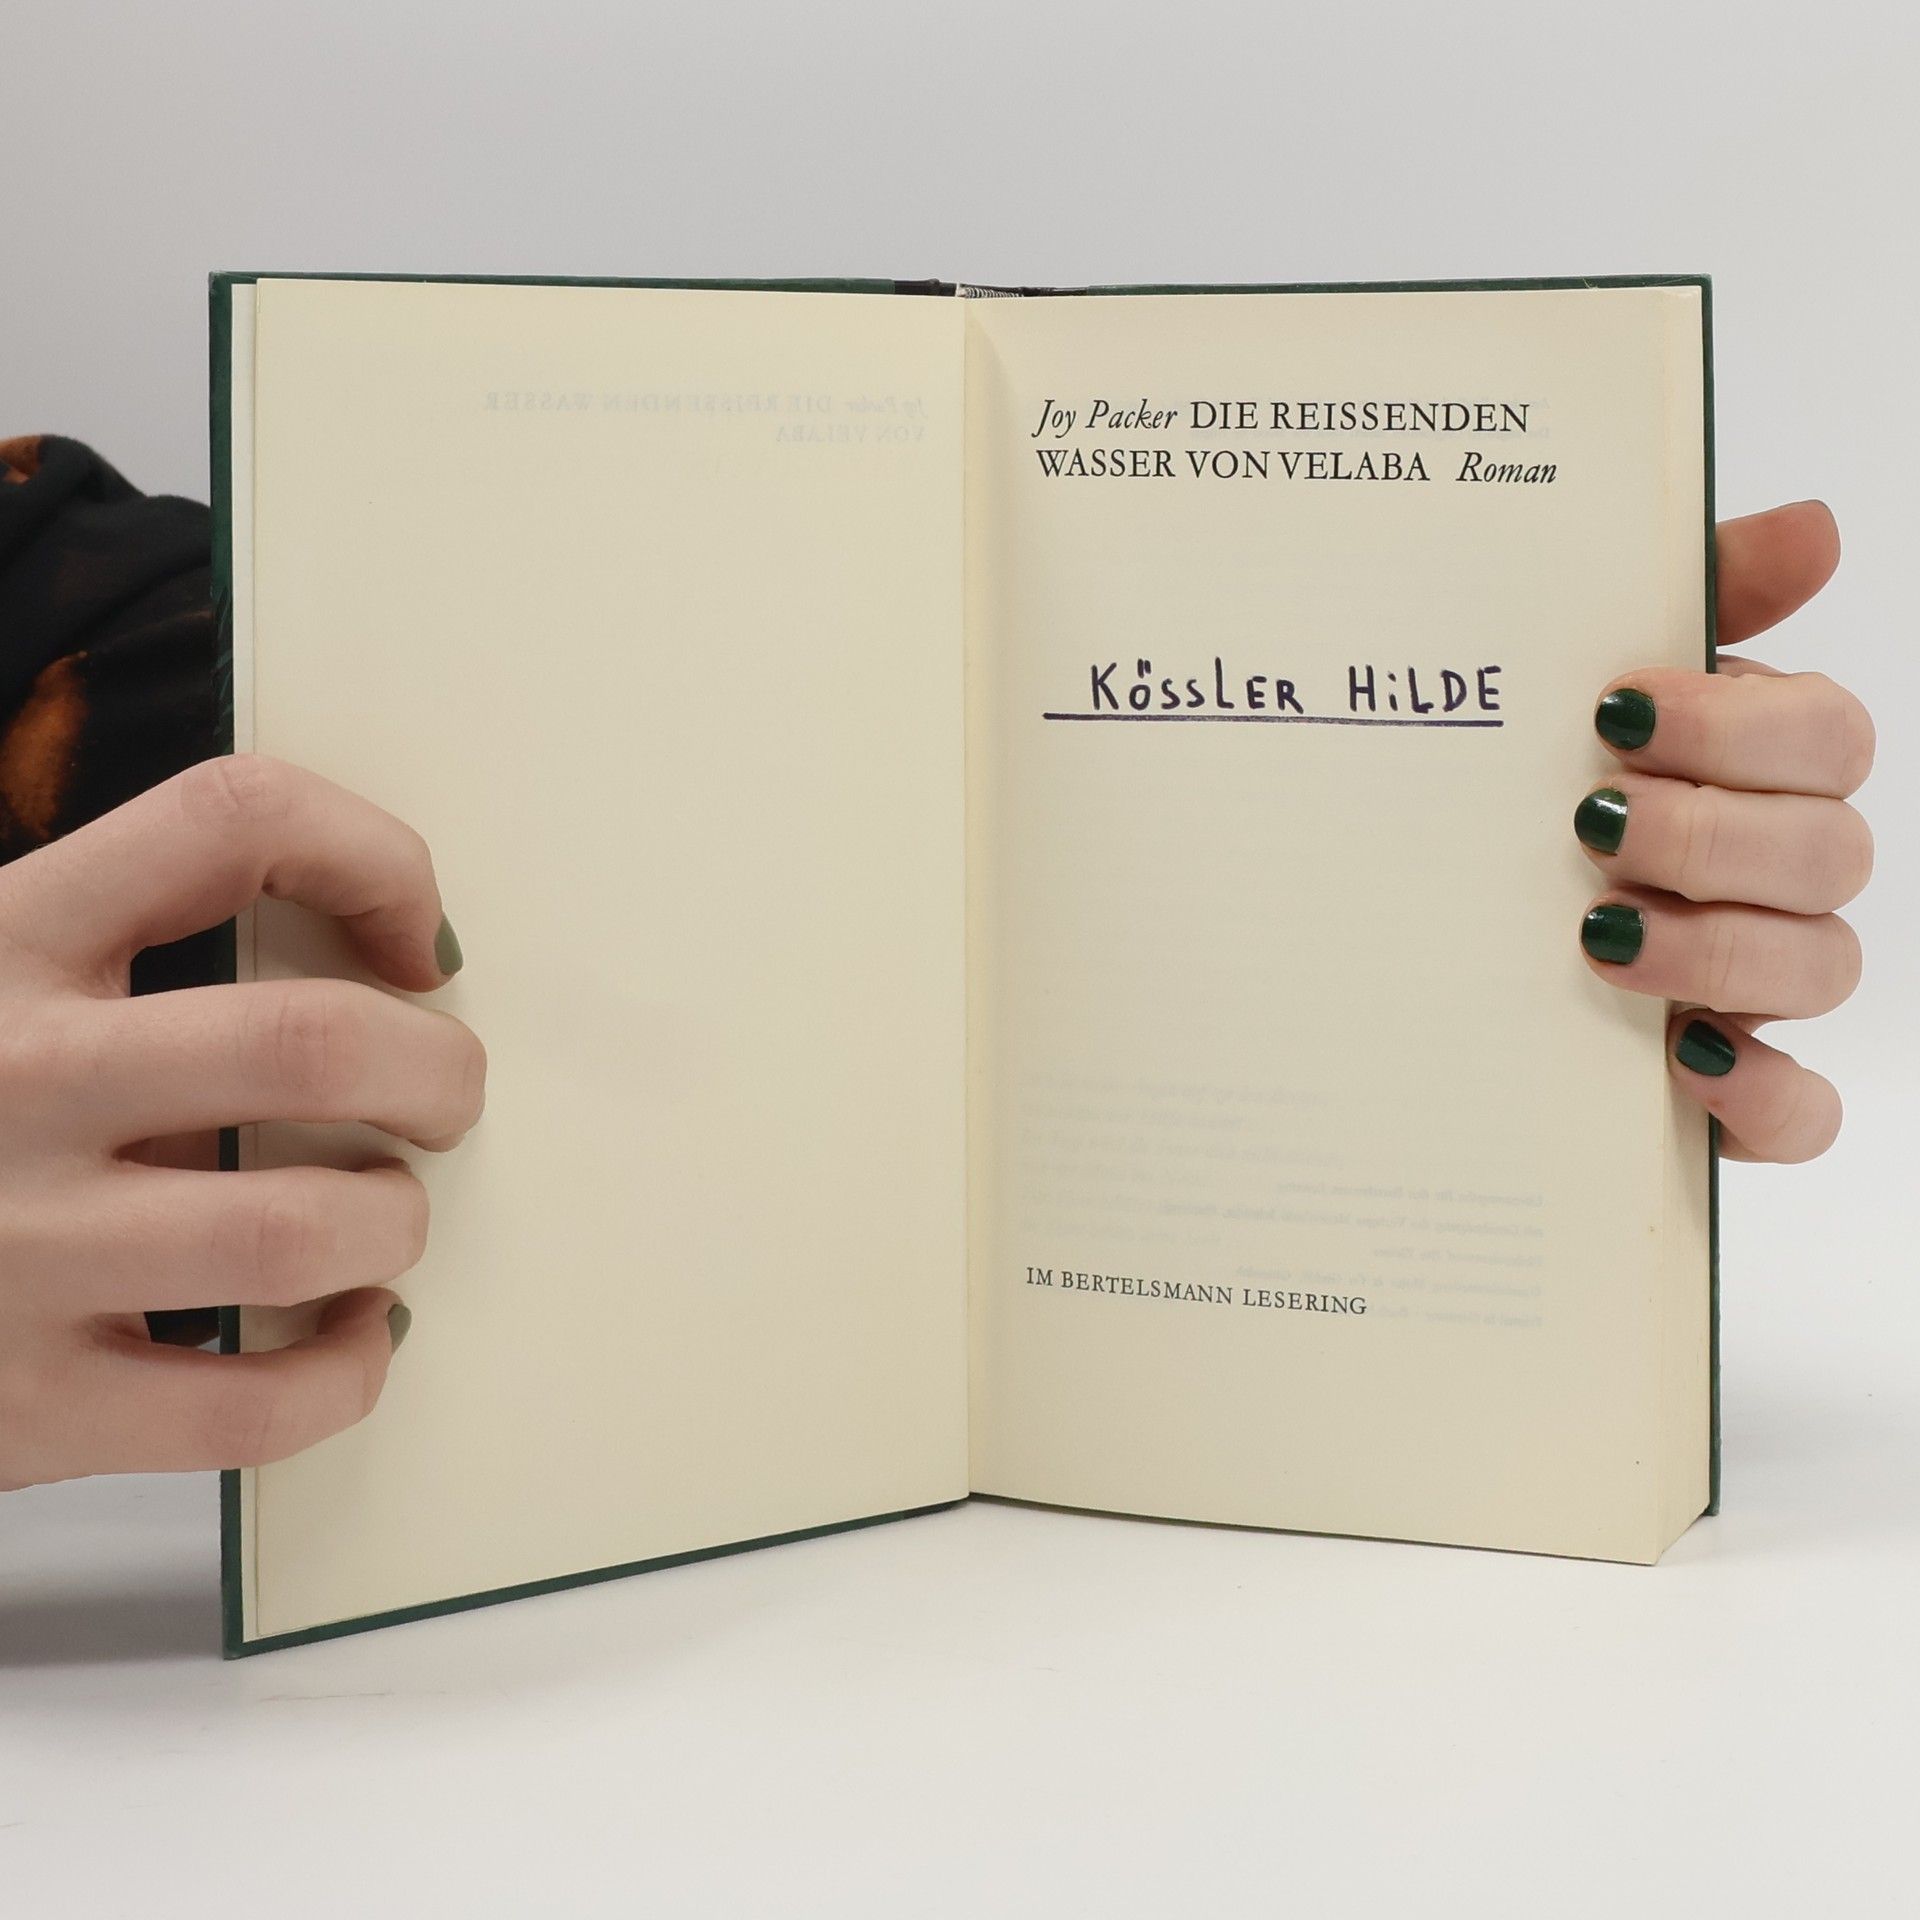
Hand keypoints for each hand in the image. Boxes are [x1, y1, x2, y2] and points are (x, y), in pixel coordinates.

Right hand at [0, 756, 484, 1488]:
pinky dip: (347, 1370)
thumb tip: (374, 965)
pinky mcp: (27, 1407)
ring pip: (302, 1227)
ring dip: (393, 1221)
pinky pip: (256, 1403)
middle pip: (310, 1041)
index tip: (419, 942)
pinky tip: (347, 1330)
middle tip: (443, 1098)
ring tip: (381, 1217)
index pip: (231, 818)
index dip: (373, 859)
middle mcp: (10, 1080)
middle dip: (436, 1070)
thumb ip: (115, 949)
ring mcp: (15, 1250)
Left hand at [1576, 500, 1869, 1161]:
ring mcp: (1762, 982)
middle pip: (1833, 851)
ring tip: (1599, 934)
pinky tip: (1688, 1059)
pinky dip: (1764, 1095)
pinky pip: (1804, 1113)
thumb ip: (1694, 600)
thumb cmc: (1525, 784)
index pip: (1829, 736)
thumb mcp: (1575, 678)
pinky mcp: (1733, 1087)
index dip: (1742, 725)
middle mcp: (1777, 873)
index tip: (1616, 712)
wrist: (1406, 924)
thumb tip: (1816, 527)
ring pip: (1824, 968)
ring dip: (1718, 948)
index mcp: (1756, 768)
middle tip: (1592, 821)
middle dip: (1713, 833)